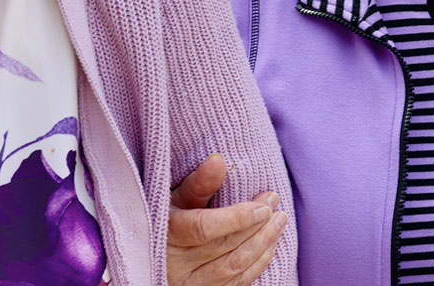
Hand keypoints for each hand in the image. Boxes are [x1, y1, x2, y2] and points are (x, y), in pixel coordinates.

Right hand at [166, 154, 287, 285]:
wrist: (154, 254)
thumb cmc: (166, 221)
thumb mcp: (175, 199)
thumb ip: (198, 183)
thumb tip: (219, 160)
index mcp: (166, 235)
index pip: (204, 228)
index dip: (237, 217)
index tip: (264, 204)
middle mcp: (175, 265)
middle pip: (224, 247)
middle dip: (257, 225)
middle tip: (274, 204)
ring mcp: (188, 284)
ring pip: (234, 268)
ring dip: (263, 244)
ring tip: (279, 221)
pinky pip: (237, 283)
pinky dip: (258, 264)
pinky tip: (269, 245)